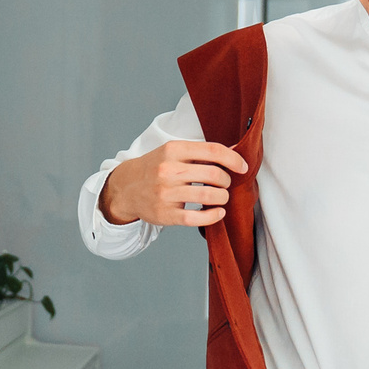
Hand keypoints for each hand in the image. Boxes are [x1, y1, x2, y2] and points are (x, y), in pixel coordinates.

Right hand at [99, 139, 248, 227]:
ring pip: (209, 196)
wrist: (126, 188)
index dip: (233, 159)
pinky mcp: (165, 214)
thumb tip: (235, 152)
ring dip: (223, 197)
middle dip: (227, 180)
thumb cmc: (156, 167)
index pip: (212, 151)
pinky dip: (214, 216)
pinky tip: (218, 212)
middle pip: (214, 175)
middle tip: (225, 183)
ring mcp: (166, 194)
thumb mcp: (173, 152)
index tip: (242, 167)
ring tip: (221, 197)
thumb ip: (201, 152)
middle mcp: (168, 170)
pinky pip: (197, 218)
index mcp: (172, 150)